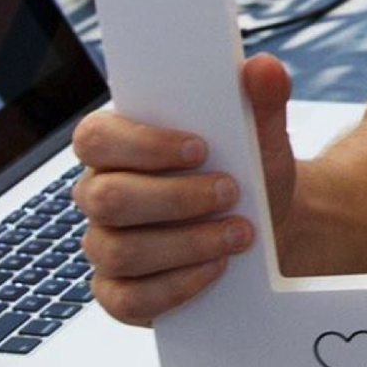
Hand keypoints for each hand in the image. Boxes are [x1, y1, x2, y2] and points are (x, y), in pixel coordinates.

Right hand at [71, 53, 295, 325]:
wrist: (271, 229)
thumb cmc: (249, 175)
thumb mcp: (262, 136)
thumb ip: (262, 97)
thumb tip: (263, 68)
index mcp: (116, 145)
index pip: (95, 137)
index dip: (142, 145)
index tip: (200, 147)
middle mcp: (100, 194)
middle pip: (106, 198)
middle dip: (174, 198)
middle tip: (229, 192)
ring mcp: (106, 246)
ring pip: (119, 250)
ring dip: (186, 243)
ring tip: (238, 233)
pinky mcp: (120, 292)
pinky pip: (128, 298)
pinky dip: (177, 285)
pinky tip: (216, 269)